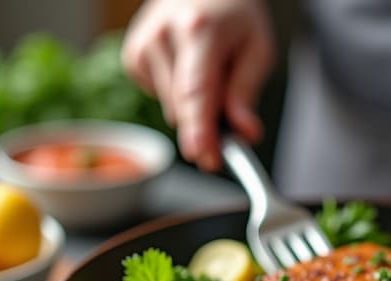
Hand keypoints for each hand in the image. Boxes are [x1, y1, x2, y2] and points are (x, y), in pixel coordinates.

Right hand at [122, 0, 274, 170]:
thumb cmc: (233, 15)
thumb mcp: (257, 47)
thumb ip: (247, 92)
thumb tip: (244, 132)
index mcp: (198, 30)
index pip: (196, 90)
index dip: (200, 129)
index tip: (205, 156)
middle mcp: (162, 36)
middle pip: (183, 106)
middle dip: (207, 131)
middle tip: (230, 135)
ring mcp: (143, 46)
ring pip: (173, 109)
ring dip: (195, 108)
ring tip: (209, 71)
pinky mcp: (133, 58)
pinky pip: (162, 100)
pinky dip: (179, 96)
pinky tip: (187, 69)